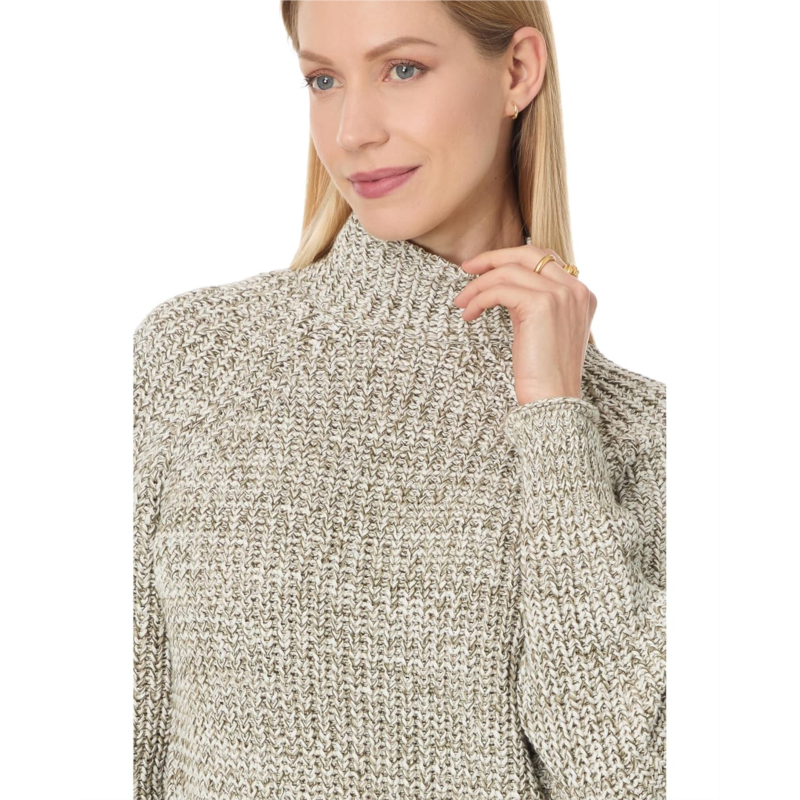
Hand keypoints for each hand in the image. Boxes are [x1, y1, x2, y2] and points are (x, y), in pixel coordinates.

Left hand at [452, 243, 595, 405]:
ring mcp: (561, 295)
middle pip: (529, 254)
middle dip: (493, 258)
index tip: (483, 269)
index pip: (544, 259)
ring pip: (509, 272)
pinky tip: (469, 314)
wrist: (553, 400)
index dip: (510, 260)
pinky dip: (479, 299)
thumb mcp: (544, 329)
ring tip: (462, 303)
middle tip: (466, 268)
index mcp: (582, 293)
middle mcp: (576, 289)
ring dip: (478, 285)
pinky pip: (500, 290)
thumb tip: (503, 284)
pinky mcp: (542, 305)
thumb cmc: (544, 374)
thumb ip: (535, 302)